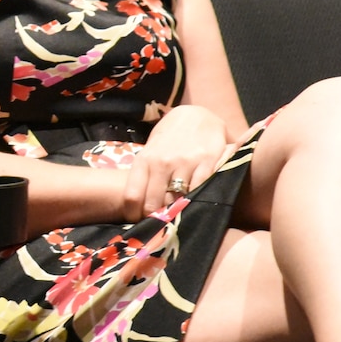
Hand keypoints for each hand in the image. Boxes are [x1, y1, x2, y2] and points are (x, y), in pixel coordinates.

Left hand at [122, 105, 232, 219]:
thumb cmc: (168, 139)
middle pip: (153, 204)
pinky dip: (198, 201)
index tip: (139, 223)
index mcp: (144, 160)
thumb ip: (145, 176)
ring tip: (177, 219)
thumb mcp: (151, 152)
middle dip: (155, 220)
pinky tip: (196, 206)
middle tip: (160, 227)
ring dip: (177, 213)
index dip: (134, 216)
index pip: (132, 197)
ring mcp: (185, 162)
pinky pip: (201, 189)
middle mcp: (162, 162)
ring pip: (177, 200)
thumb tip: (135, 207)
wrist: (196, 114)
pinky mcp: (208, 162)